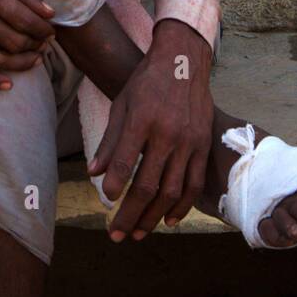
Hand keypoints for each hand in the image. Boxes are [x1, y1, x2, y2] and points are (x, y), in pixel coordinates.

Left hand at [88, 20, 213, 240]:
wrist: (182, 62)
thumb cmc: (146, 82)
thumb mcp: (122, 104)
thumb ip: (110, 141)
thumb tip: (93, 174)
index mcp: (142, 120)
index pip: (126, 163)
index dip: (114, 187)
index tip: (105, 202)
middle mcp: (167, 134)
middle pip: (148, 186)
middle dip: (130, 215)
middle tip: (116, 234)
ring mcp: (189, 142)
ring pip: (172, 192)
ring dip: (153, 218)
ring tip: (138, 233)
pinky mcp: (203, 146)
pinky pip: (194, 184)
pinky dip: (182, 207)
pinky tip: (168, 221)